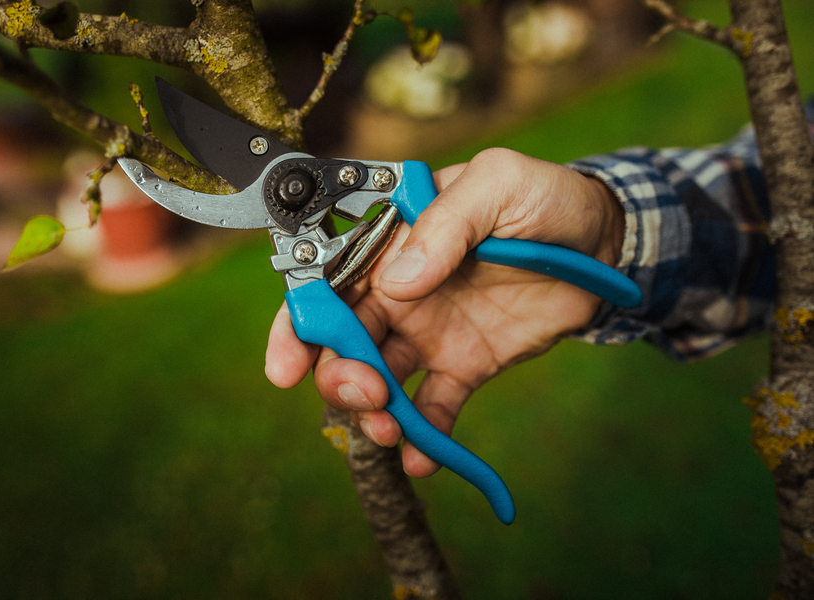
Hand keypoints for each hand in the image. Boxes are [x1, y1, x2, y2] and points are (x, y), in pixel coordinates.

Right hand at [265, 148, 624, 476]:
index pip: (325, 282)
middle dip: (340, 376)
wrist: (606, 243)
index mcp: (392, 242)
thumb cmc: (547, 198)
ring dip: (375, 411)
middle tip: (367, 394)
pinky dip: (424, 436)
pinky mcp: (464, 365)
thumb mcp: (498, 185)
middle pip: (343, 342)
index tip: (288, 367)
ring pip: (379, 380)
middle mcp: (399, 291)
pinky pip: (434, 407)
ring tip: (394, 430)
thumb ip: (445, 223)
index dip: (298, 325)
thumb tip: (397, 282)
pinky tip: (424, 459)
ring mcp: (428, 331)